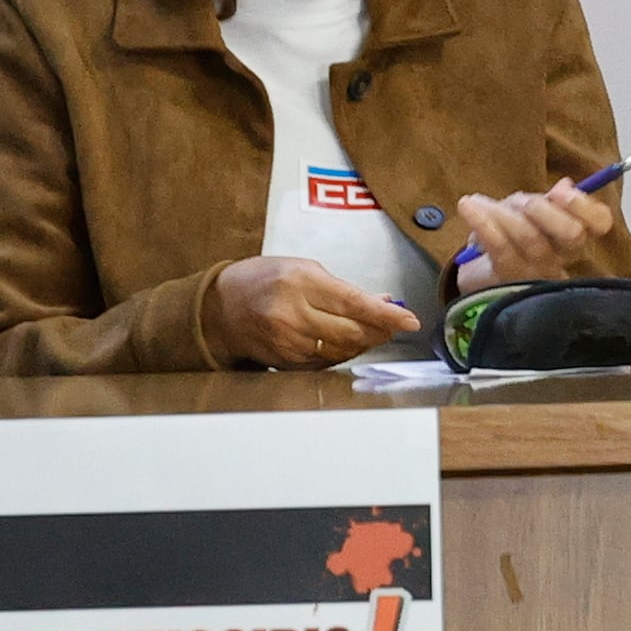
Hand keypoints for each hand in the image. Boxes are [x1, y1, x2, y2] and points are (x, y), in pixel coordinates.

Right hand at [214, 255, 425, 369]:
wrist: (220, 308)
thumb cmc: (262, 280)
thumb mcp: (303, 268)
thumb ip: (343, 287)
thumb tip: (382, 302)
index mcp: (301, 282)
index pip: (354, 302)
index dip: (386, 315)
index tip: (410, 320)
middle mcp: (294, 314)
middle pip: (353, 332)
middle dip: (380, 330)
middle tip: (394, 325)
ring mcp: (289, 341)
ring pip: (343, 350)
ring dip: (363, 342)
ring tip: (371, 331)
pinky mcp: (286, 361)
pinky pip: (326, 361)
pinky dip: (343, 352)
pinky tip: (345, 341)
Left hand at [449, 174, 624, 293]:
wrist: (480, 284)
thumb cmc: (512, 245)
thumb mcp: (530, 220)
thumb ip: (549, 203)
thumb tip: (567, 184)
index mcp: (571, 239)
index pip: (599, 223)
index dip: (585, 206)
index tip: (560, 191)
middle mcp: (560, 259)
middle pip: (572, 234)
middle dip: (544, 210)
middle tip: (519, 201)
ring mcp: (535, 272)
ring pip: (531, 236)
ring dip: (503, 212)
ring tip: (477, 202)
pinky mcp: (506, 277)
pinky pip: (499, 246)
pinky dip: (482, 222)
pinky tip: (467, 205)